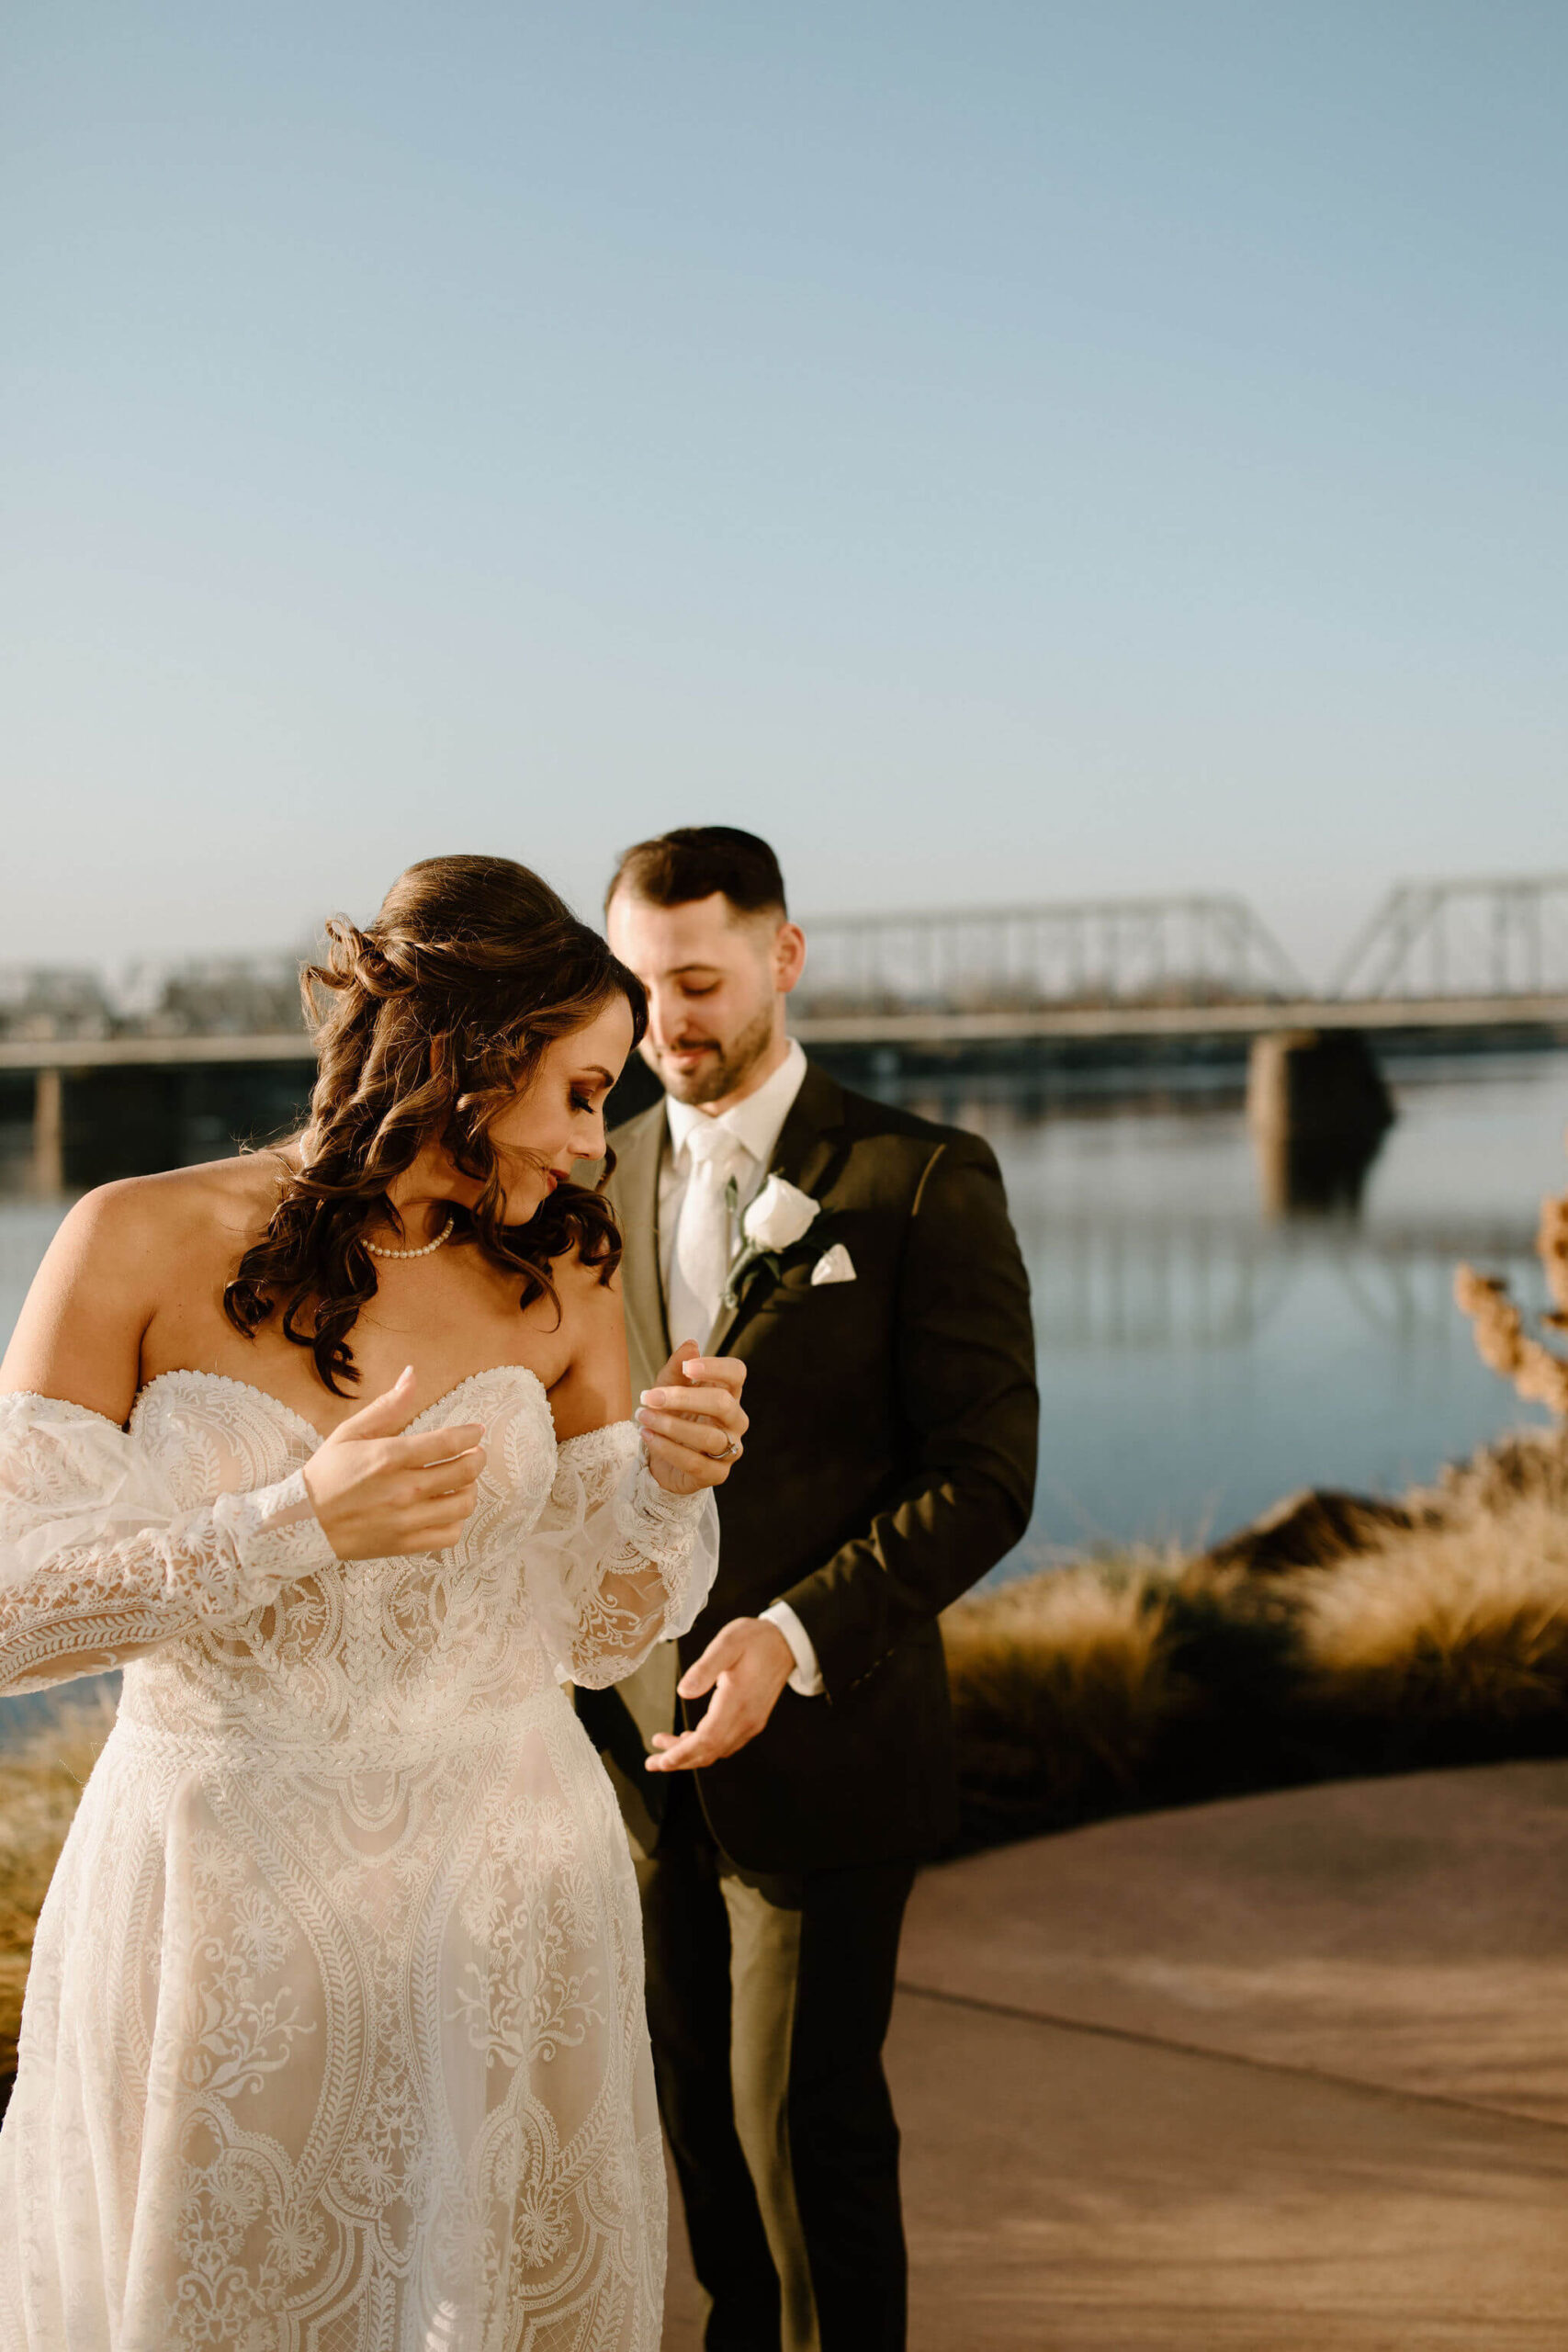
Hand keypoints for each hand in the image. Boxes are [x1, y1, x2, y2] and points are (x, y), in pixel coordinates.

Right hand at [301, 1365, 486, 1559]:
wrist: (301, 1523)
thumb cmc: (327, 1474)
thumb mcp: (350, 1432)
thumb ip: (387, 1406)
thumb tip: (412, 1375)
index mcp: (389, 1456)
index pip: (449, 1442)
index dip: (470, 1435)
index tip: (476, 1432)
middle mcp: (403, 1488)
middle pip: (464, 1472)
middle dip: (477, 1459)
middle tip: (475, 1454)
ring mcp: (405, 1519)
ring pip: (463, 1505)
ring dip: (470, 1490)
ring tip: (462, 1482)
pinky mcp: (404, 1544)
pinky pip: (449, 1535)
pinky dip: (455, 1521)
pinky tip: (445, 1510)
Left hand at [635, 1343, 747, 1495]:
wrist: (662, 1459)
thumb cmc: (672, 1415)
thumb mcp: (667, 1387)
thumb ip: (678, 1367)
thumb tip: (691, 1344)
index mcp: (728, 1393)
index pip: (737, 1373)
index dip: (716, 1368)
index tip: (687, 1368)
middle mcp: (735, 1420)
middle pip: (723, 1403)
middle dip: (682, 1398)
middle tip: (649, 1396)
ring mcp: (730, 1449)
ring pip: (708, 1436)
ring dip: (671, 1425)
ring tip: (643, 1416)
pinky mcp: (716, 1474)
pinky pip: (695, 1462)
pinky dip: (668, 1448)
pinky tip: (648, 1436)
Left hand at [645, 1616, 793, 1772]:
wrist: (786, 1642)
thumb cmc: (756, 1639)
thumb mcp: (728, 1643)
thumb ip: (705, 1668)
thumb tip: (683, 1692)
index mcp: (737, 1700)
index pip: (707, 1739)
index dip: (682, 1753)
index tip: (661, 1760)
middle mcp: (747, 1718)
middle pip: (710, 1752)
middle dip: (679, 1761)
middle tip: (653, 1762)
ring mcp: (752, 1722)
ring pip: (717, 1750)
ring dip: (689, 1755)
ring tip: (663, 1749)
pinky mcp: (752, 1720)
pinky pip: (725, 1743)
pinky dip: (704, 1747)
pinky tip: (688, 1739)